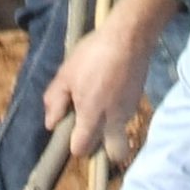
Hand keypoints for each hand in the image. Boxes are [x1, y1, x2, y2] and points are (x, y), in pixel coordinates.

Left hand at [44, 16, 154, 163]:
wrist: (130, 36)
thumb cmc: (93, 54)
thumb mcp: (66, 74)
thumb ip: (55, 101)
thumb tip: (51, 123)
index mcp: (93, 115)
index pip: (83, 149)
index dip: (75, 144)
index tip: (71, 131)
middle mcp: (114, 119)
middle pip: (115, 153)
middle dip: (103, 148)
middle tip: (90, 128)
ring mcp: (129, 110)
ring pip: (120, 132)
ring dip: (109, 127)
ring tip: (98, 98)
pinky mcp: (138, 99)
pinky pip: (125, 115)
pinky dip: (116, 110)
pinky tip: (109, 88)